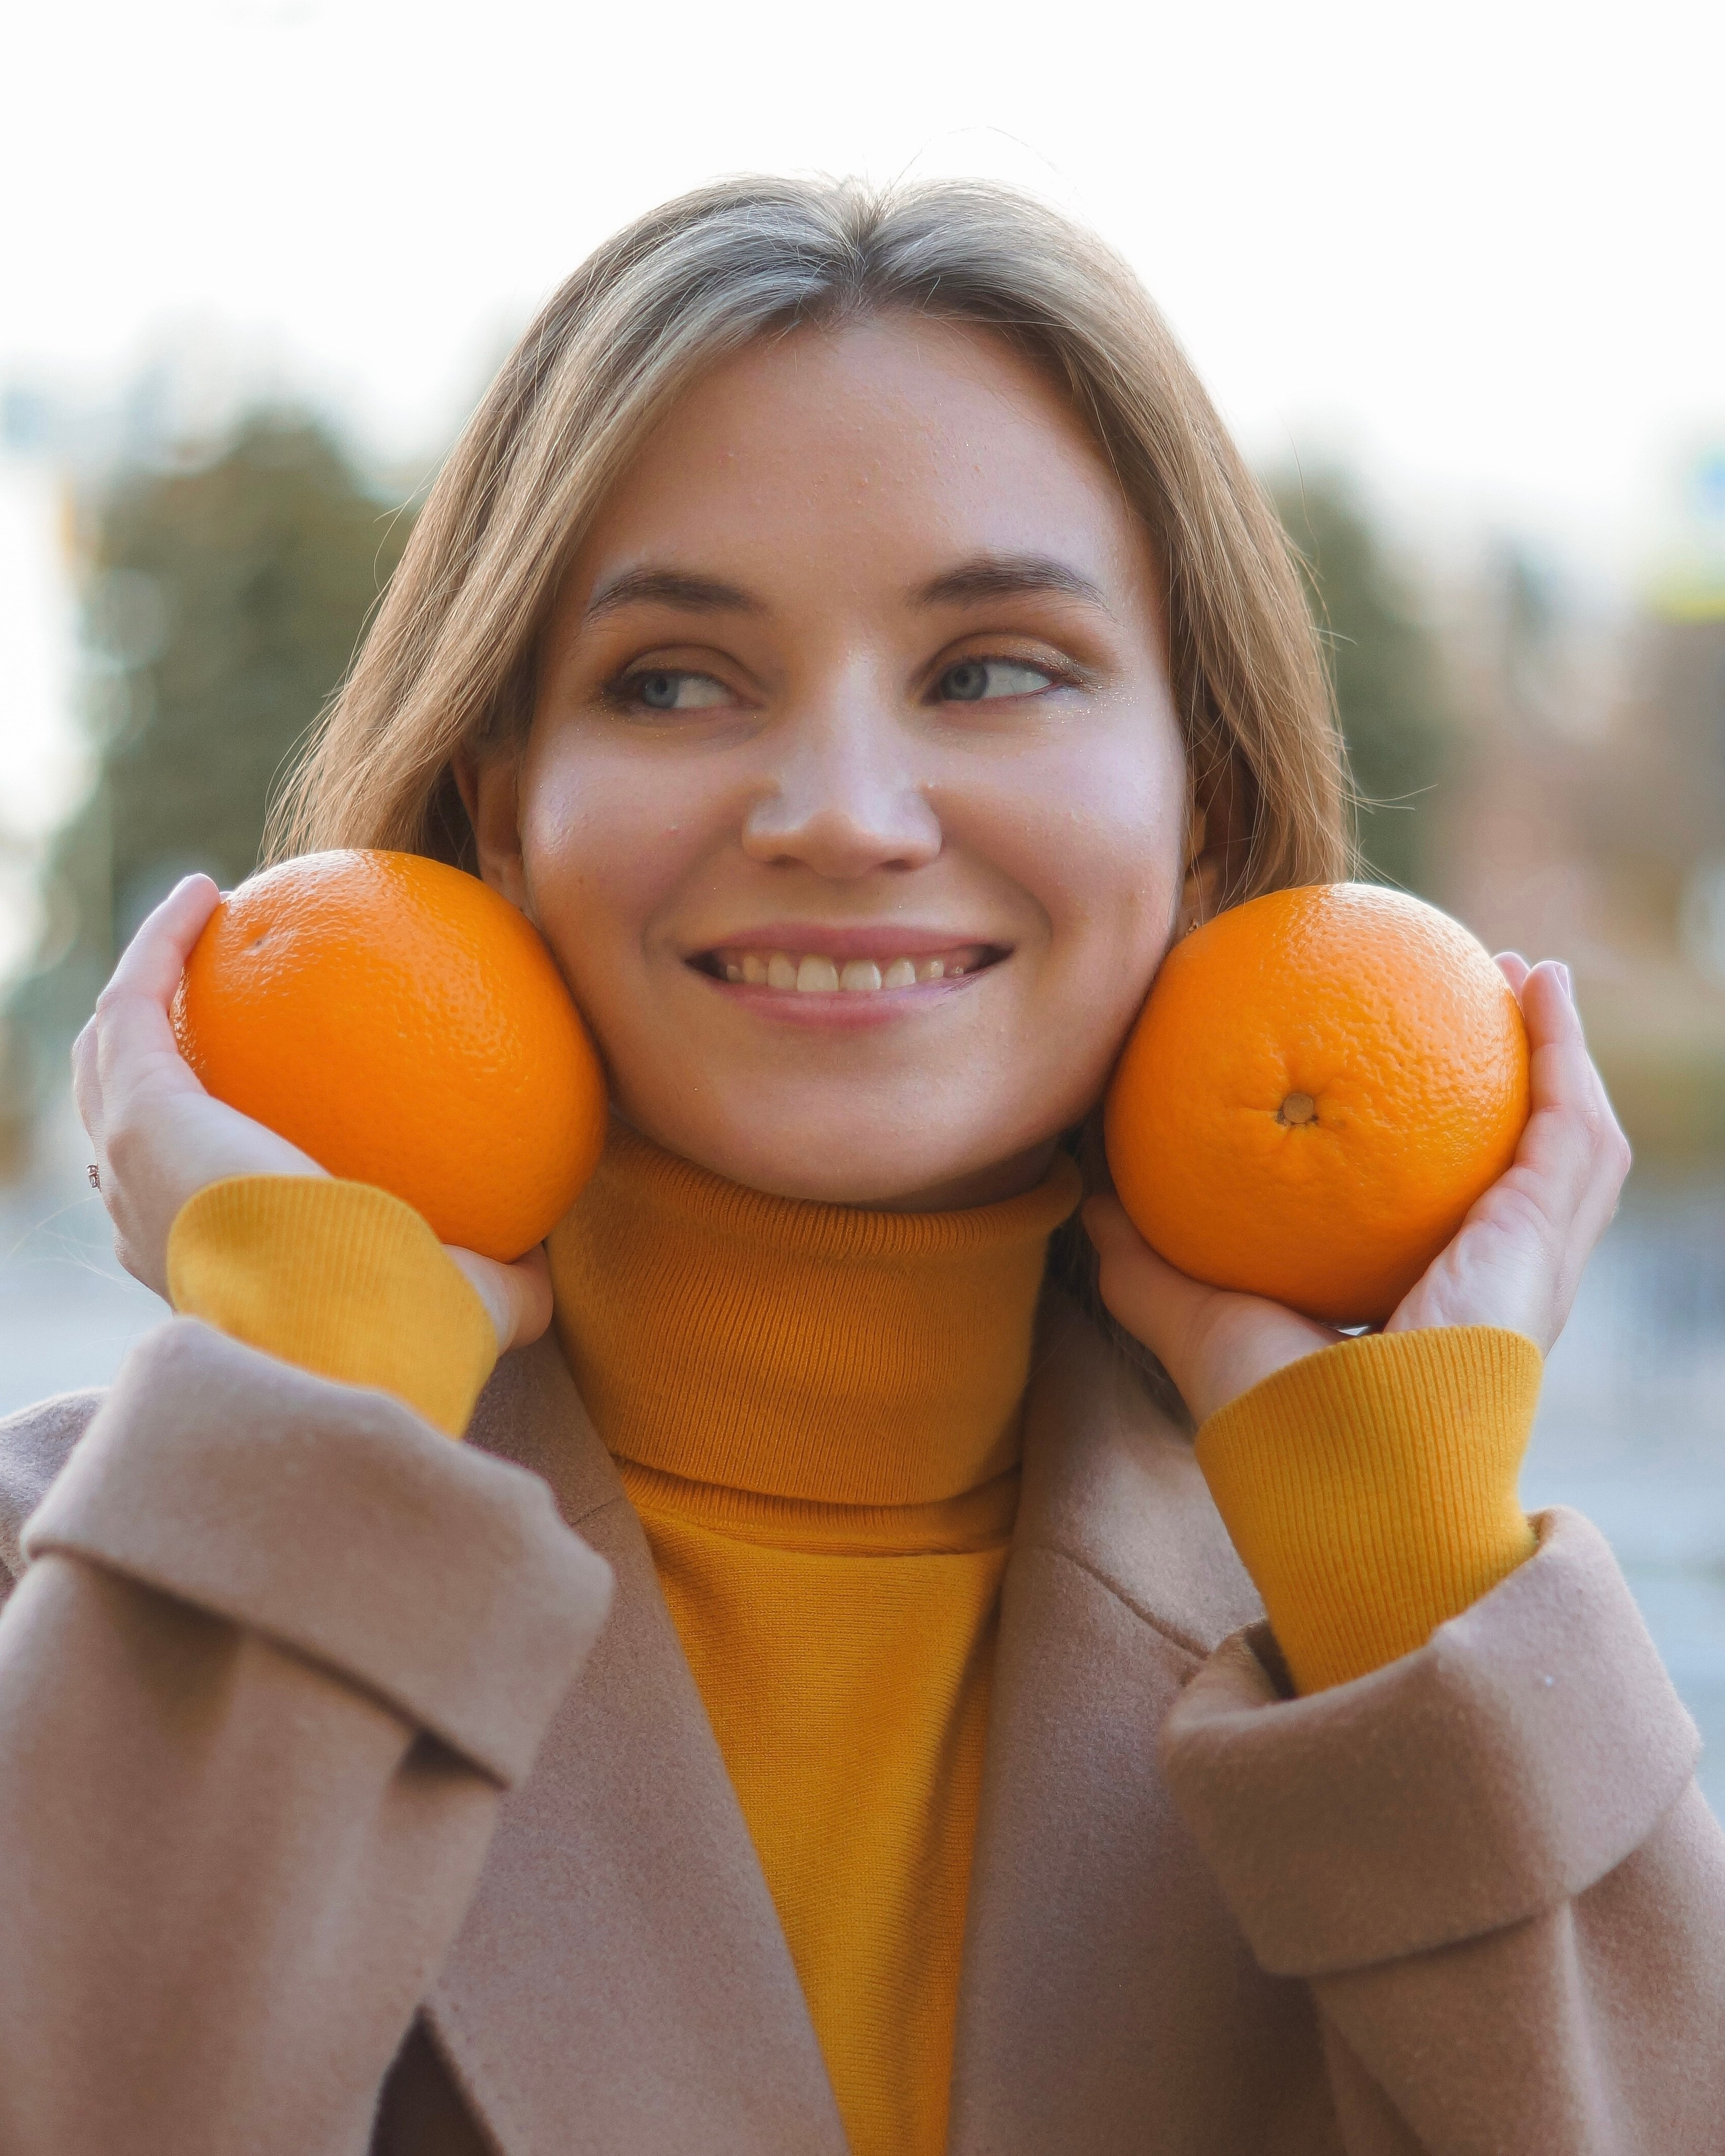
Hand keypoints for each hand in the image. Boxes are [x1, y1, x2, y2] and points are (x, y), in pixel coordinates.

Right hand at [74, 874, 550, 1350]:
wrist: (344, 1333)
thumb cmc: (408, 1333)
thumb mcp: (475, 1303)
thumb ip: (505, 1277)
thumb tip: (547, 1250)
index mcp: (214, 1261)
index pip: (185, 1194)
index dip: (204, 1139)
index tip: (251, 1095)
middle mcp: (153, 1215)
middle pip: (122, 1116)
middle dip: (154, 1051)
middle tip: (214, 990)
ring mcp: (134, 1161)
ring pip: (109, 1053)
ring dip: (144, 980)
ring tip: (200, 917)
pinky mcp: (141, 1108)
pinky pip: (137, 1000)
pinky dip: (161, 942)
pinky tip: (208, 892)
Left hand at [1084, 956, 1629, 1424]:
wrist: (1333, 1473)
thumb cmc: (1268, 1418)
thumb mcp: (1190, 1314)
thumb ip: (1142, 1256)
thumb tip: (1092, 1191)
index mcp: (1428, 1303)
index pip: (1452, 1207)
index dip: (1449, 1139)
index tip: (1414, 1061)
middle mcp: (1494, 1285)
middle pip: (1530, 1163)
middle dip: (1525, 1079)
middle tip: (1488, 997)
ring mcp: (1532, 1267)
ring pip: (1576, 1140)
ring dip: (1559, 1052)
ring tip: (1522, 974)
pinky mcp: (1543, 1241)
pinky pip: (1571, 1128)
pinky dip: (1563, 1052)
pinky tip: (1539, 987)